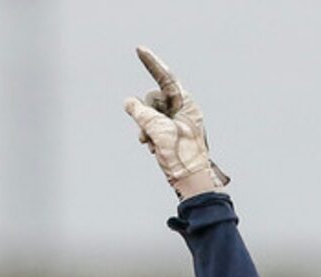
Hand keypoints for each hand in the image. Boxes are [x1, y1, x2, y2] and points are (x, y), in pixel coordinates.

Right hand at [123, 47, 229, 196]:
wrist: (191, 182)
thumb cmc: (182, 157)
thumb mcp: (158, 131)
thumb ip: (141, 113)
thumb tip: (129, 102)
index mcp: (186, 105)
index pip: (166, 78)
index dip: (152, 64)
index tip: (139, 50)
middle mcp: (182, 111)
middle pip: (153, 99)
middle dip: (146, 113)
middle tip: (150, 133)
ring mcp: (176, 123)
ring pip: (150, 114)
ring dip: (146, 128)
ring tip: (150, 144)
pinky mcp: (170, 135)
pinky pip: (153, 127)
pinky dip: (149, 136)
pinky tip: (152, 148)